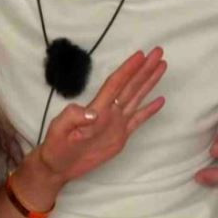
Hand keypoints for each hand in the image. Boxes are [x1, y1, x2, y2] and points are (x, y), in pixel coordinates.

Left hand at [37, 47, 166, 183]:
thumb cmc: (56, 145)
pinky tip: (160, 99)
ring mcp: (117, 123)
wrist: (59, 165)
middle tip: (158, 52)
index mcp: (97, 108)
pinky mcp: (121, 136)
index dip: (128, 70)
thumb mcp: (59, 130)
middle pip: (130, 86)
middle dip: (144, 69)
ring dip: (149, 82)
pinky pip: (139, 120)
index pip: (115, 84)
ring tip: (161, 66)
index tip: (140, 55)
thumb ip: (73, 118)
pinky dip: (149, 110)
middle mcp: (110, 111)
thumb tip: (94, 113)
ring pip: (137, 97)